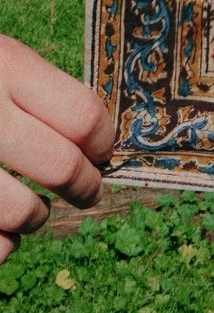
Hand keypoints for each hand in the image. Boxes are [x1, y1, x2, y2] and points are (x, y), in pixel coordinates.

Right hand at [0, 35, 113, 261]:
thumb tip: (95, 138)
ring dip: (37, 217)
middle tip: (88, 190)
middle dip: (85, 186)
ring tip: (34, 209)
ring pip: (23, 214)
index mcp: (5, 66)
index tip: (104, 151)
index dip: (103, 141)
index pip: (81, 115)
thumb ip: (33, 87)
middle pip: (61, 167)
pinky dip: (1, 246)